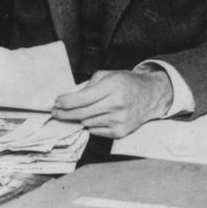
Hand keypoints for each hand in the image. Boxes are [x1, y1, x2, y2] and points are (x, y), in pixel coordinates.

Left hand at [52, 69, 172, 138]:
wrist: (150, 96)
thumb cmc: (126, 83)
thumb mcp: (108, 75)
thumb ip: (88, 85)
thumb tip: (70, 98)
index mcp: (113, 87)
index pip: (82, 98)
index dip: (66, 101)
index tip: (57, 102)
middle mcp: (116, 104)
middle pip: (81, 113)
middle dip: (64, 113)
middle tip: (56, 112)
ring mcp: (119, 120)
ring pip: (87, 122)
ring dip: (80, 117)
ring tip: (82, 111)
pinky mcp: (120, 132)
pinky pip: (95, 131)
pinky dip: (92, 124)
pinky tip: (97, 116)